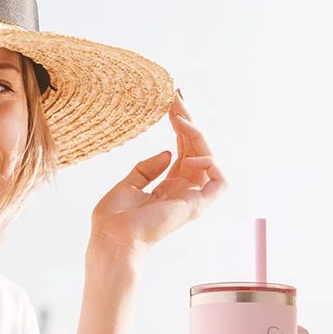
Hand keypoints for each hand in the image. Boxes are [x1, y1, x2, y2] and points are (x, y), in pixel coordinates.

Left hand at [90, 90, 226, 255]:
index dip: (180, 126)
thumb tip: (168, 152)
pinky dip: (210, 160)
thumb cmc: (114, 219)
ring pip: (208, 158)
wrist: (112, 238)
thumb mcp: (128, 184)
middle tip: (176, 95)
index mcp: (167, 188)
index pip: (182, 151)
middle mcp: (182, 192)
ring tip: (178, 116)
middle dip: (188, 121)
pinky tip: (188, 146)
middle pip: (195, 149)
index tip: (171, 101)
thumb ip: (147, 168)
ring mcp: (190, 198)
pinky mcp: (196, 206)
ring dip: (196, 133)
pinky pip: (220, 180)